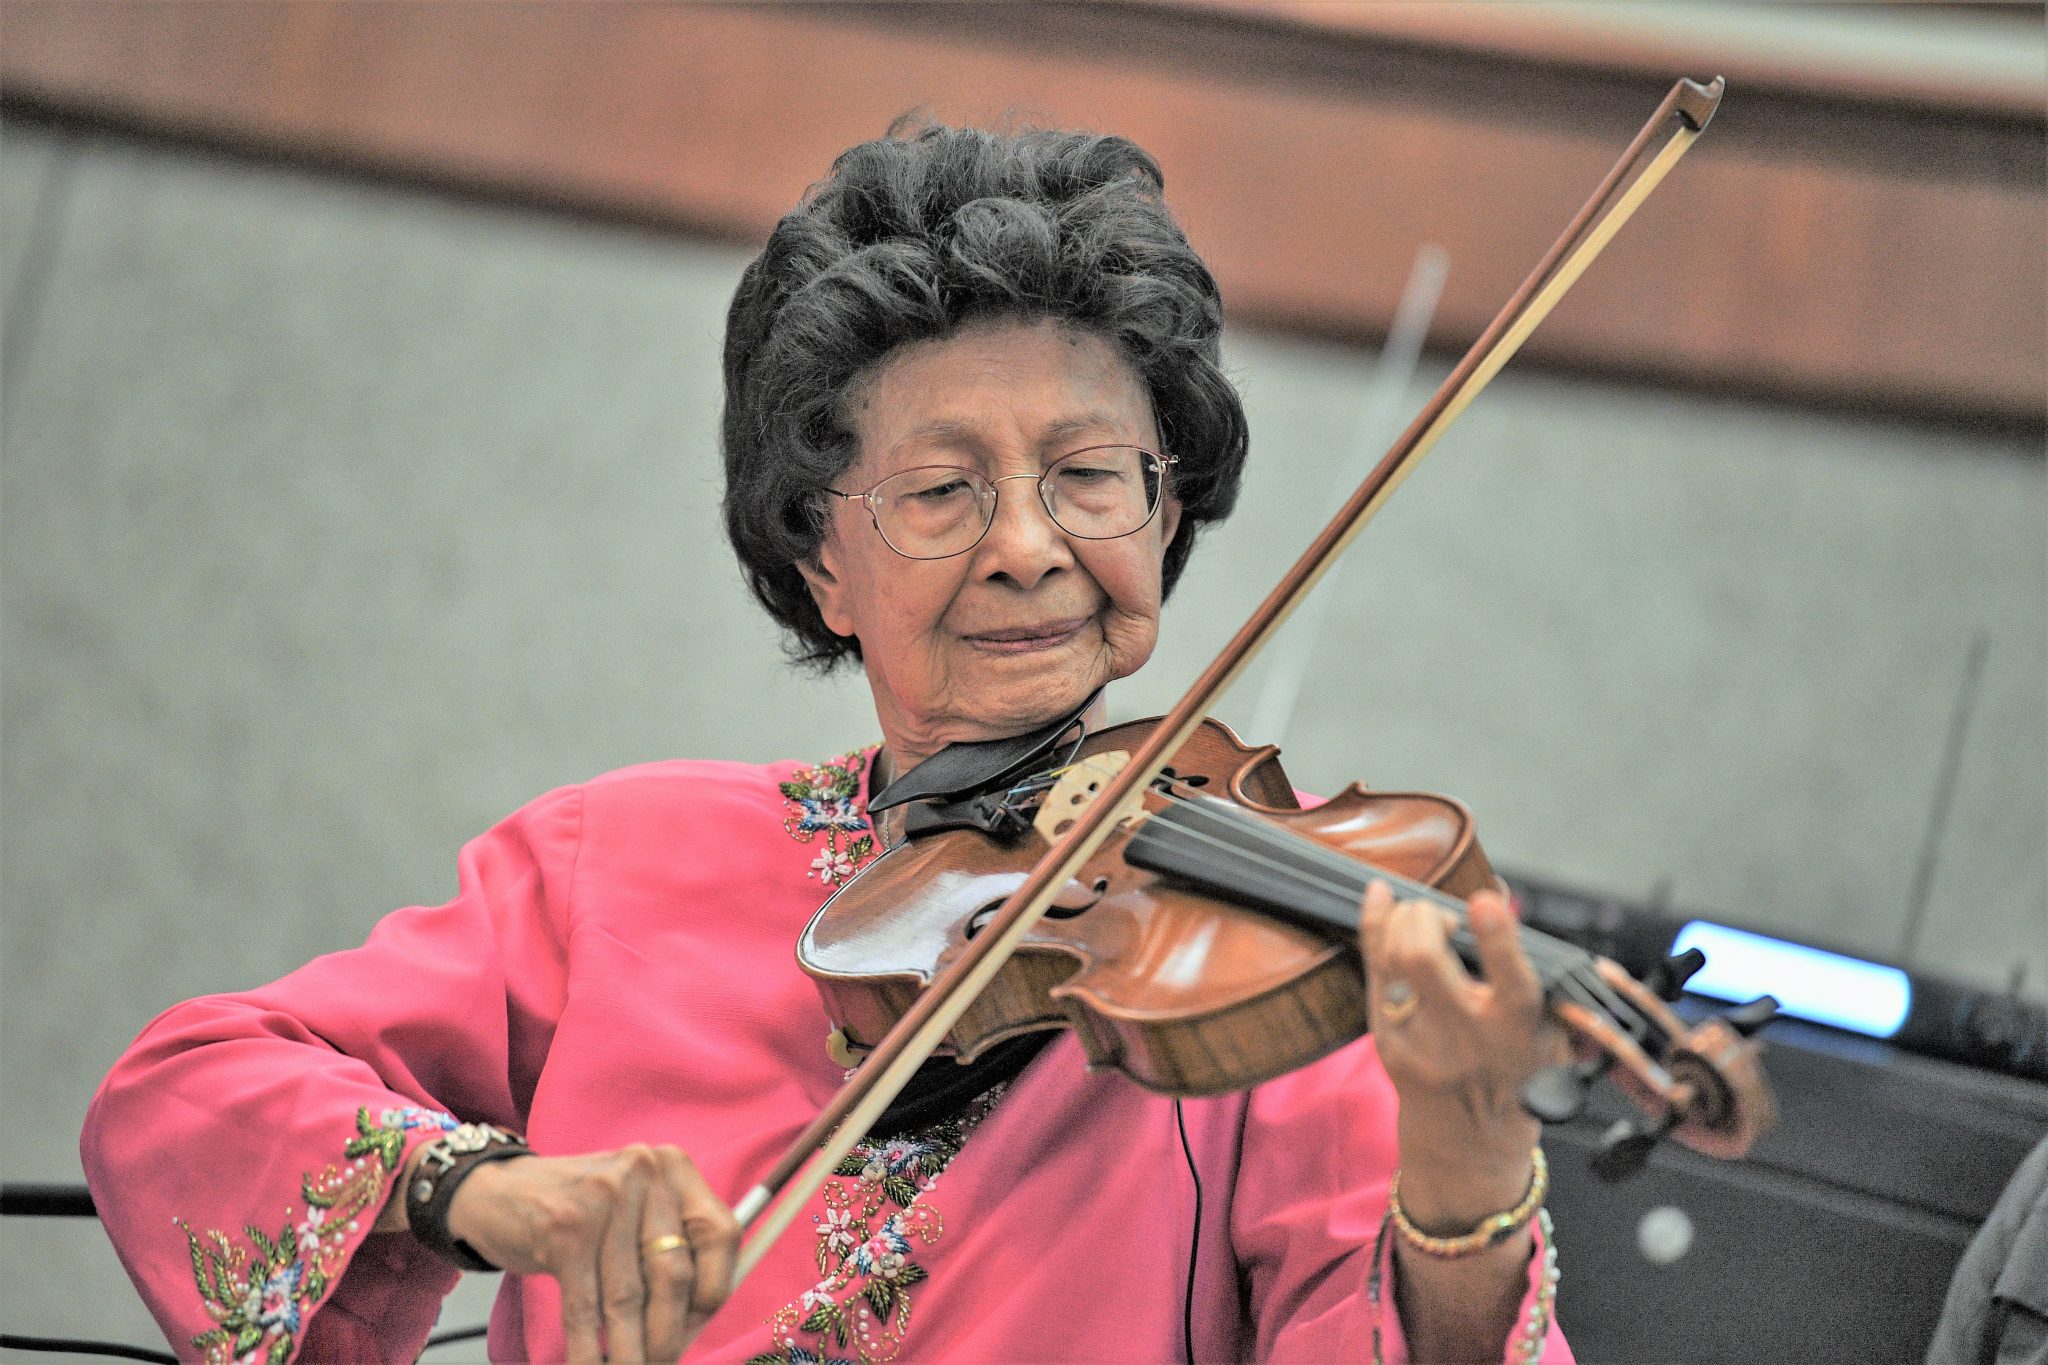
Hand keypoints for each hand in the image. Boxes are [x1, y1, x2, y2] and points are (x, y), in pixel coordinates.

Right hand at [444, 1145, 738, 1363]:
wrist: (495, 1190)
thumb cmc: (579, 1212)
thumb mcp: (632, 1212)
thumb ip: (666, 1253)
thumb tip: (692, 1327)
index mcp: (672, 1167)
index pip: (720, 1234)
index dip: (714, 1289)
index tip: (697, 1326)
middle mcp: (644, 1173)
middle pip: (674, 1273)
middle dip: (668, 1334)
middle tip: (662, 1364)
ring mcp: (604, 1199)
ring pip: (628, 1298)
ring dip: (630, 1352)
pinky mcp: (565, 1230)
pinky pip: (585, 1309)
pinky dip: (589, 1351)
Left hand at [1358, 881, 1559, 1230]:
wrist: (1471, 1142)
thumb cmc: (1518, 1071)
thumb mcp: (1550, 1031)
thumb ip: (1533, 971)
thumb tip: (1498, 893)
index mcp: (1518, 1032)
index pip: (1512, 983)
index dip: (1497, 940)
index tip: (1485, 901)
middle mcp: (1466, 1038)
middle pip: (1426, 960)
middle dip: (1427, 916)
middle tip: (1444, 916)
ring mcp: (1419, 1041)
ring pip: (1394, 960)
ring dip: (1403, 919)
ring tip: (1421, 916)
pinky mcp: (1387, 1041)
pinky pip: (1374, 972)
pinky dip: (1375, 928)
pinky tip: (1380, 899)